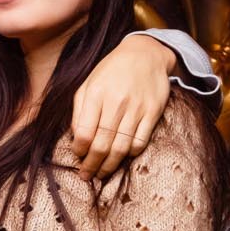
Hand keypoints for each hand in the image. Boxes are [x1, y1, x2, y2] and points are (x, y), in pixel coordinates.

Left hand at [70, 33, 175, 179]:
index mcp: (95, 93)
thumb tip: (76, 138)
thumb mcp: (89, 84)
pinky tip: (122, 156)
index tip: (78, 156)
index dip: (79, 150)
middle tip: (87, 175)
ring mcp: (136, 108)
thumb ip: (79, 110)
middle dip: (91, 165)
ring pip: (121, 147)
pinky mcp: (153, 112)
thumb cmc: (111, 71)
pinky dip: (129, 154)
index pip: (84, 132)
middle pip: (101, 144)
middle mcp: (116, 101)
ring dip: (109, 165)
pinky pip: (140, 142)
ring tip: (102, 173)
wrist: (146, 54)